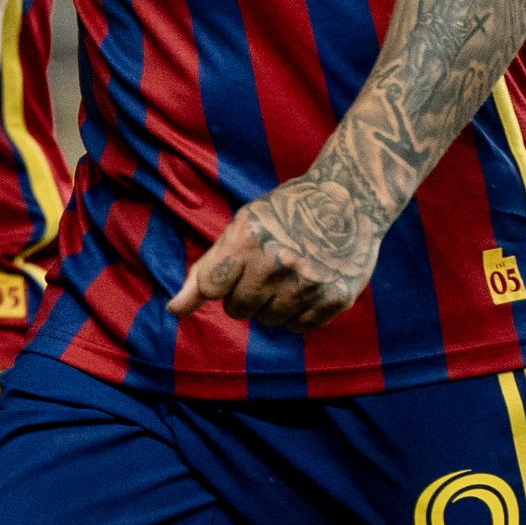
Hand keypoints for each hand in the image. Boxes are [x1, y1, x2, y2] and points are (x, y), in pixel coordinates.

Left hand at [167, 174, 383, 331]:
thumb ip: (207, 268)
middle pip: (238, 309)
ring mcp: (309, 283)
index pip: (211, 286)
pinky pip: (300, 327)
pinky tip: (309, 286)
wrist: (350, 198)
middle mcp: (278, 263)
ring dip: (272, 304)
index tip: (228, 276)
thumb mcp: (243, 225)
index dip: (218, 283)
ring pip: (269, 320)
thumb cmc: (286, 211)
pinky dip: (299, 312)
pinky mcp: (336, 298)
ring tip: (290, 274)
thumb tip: (175, 310)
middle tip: (265, 269)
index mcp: (249, 239)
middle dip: (245, 294)